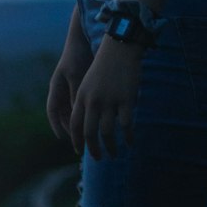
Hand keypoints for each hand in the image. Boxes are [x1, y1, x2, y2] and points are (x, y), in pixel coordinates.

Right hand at [47, 50, 90, 141]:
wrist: (84, 40)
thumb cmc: (77, 55)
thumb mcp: (75, 76)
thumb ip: (75, 94)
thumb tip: (77, 115)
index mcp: (56, 87)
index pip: (52, 111)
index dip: (56, 125)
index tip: (64, 138)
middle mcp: (62, 89)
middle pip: (62, 114)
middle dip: (70, 128)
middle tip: (80, 141)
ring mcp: (71, 87)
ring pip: (73, 111)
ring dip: (79, 122)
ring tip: (90, 134)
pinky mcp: (82, 85)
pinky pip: (83, 103)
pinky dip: (88, 112)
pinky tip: (98, 118)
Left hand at [69, 37, 142, 159]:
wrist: (119, 48)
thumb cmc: (104, 67)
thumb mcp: (88, 84)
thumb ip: (86, 102)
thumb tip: (86, 124)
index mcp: (82, 97)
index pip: (75, 125)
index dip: (77, 141)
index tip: (80, 151)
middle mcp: (93, 101)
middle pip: (89, 133)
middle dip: (93, 150)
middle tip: (98, 158)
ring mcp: (110, 101)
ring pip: (107, 133)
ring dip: (111, 147)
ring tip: (115, 154)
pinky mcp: (127, 100)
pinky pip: (126, 125)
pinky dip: (128, 137)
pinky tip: (131, 143)